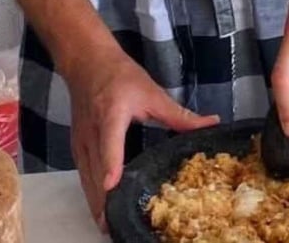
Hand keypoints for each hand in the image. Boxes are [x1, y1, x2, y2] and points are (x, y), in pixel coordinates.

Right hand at [64, 47, 217, 225]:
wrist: (86, 62)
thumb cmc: (120, 75)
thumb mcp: (152, 92)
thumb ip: (179, 114)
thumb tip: (212, 124)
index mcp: (112, 113)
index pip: (110, 141)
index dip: (111, 163)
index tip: (112, 185)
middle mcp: (92, 130)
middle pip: (95, 169)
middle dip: (104, 199)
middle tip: (114, 226)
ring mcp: (80, 140)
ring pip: (86, 177)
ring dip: (95, 203)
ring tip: (107, 227)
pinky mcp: (76, 146)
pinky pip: (82, 174)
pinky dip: (90, 194)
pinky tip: (100, 209)